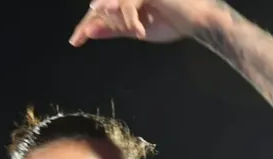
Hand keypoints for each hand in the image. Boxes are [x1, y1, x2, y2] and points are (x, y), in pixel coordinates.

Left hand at [70, 0, 216, 46]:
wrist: (197, 21)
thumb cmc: (171, 22)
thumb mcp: (136, 29)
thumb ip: (114, 28)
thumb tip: (90, 32)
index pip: (102, 10)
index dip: (88, 24)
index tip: (76, 40)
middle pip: (103, 4)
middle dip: (91, 22)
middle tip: (78, 38)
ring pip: (114, 3)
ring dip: (114, 20)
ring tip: (118, 32)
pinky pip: (130, 3)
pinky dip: (132, 18)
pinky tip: (139, 31)